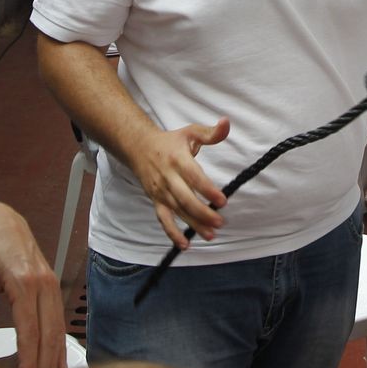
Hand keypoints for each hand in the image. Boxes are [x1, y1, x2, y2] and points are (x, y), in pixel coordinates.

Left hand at [0, 200, 65, 367]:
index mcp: (25, 281)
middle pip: (49, 332)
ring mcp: (52, 286)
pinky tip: (60, 362)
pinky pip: (59, 320)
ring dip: (56, 357)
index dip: (29, 357)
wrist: (1, 220)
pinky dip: (59, 343)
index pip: (29, 328)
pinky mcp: (53, 288)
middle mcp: (44, 284)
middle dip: (45, 364)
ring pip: (58, 328)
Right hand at [128, 119, 230, 249]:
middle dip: (202, 212)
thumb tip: (227, 122)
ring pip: (177, 211)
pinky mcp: (156, 201)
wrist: (138, 148)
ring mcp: (160, 191)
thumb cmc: (170, 141)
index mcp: (177, 159)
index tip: (222, 200)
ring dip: (193, 225)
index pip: (193, 177)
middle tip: (220, 221)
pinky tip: (184, 245)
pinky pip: (163, 220)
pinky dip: (172, 233)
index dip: (207, 189)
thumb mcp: (190, 132)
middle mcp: (167, 177)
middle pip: (185, 198)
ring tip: (211, 234)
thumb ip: (211, 132)